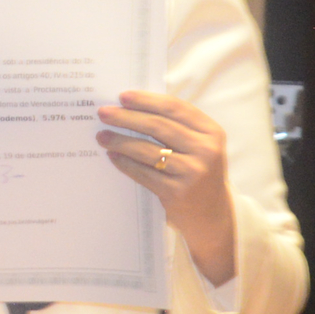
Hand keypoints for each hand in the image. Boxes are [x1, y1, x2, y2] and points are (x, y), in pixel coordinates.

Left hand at [96, 91, 235, 284]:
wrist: (212, 216)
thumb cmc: (198, 173)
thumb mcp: (199, 146)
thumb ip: (176, 127)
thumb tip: (131, 107)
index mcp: (212, 132)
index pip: (175, 108)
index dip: (147, 100)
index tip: (123, 96)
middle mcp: (206, 150)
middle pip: (158, 125)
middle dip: (127, 117)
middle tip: (104, 113)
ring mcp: (193, 172)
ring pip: (148, 150)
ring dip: (120, 141)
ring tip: (102, 136)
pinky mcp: (178, 193)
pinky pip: (144, 173)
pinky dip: (125, 164)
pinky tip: (112, 157)